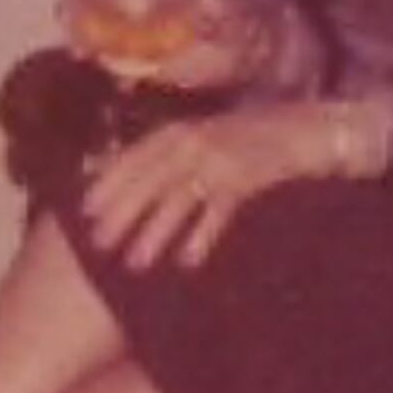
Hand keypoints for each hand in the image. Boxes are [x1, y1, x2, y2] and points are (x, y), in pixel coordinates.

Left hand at [72, 101, 336, 271]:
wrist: (307, 129)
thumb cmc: (247, 136)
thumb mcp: (201, 137)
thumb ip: (163, 154)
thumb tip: (110, 170)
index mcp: (177, 131)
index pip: (132, 158)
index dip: (108, 184)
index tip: (85, 211)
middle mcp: (193, 141)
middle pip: (148, 181)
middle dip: (122, 214)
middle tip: (99, 245)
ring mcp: (220, 159)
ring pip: (178, 200)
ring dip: (154, 233)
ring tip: (134, 263)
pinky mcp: (247, 178)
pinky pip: (218, 211)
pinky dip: (201, 236)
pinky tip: (186, 261)